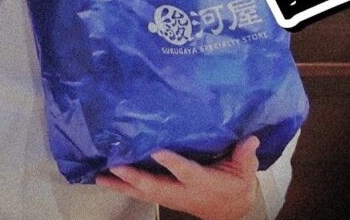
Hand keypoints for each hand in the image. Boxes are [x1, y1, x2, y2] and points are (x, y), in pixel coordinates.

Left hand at [96, 136, 260, 219]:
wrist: (228, 212)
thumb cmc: (235, 187)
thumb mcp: (245, 172)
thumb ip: (245, 155)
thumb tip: (250, 138)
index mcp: (202, 182)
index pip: (186, 172)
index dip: (172, 163)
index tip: (157, 150)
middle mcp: (182, 191)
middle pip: (157, 186)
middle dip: (136, 177)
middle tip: (116, 167)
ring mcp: (170, 196)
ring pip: (143, 192)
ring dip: (121, 185)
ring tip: (100, 176)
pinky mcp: (163, 196)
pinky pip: (140, 193)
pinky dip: (122, 186)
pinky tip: (105, 179)